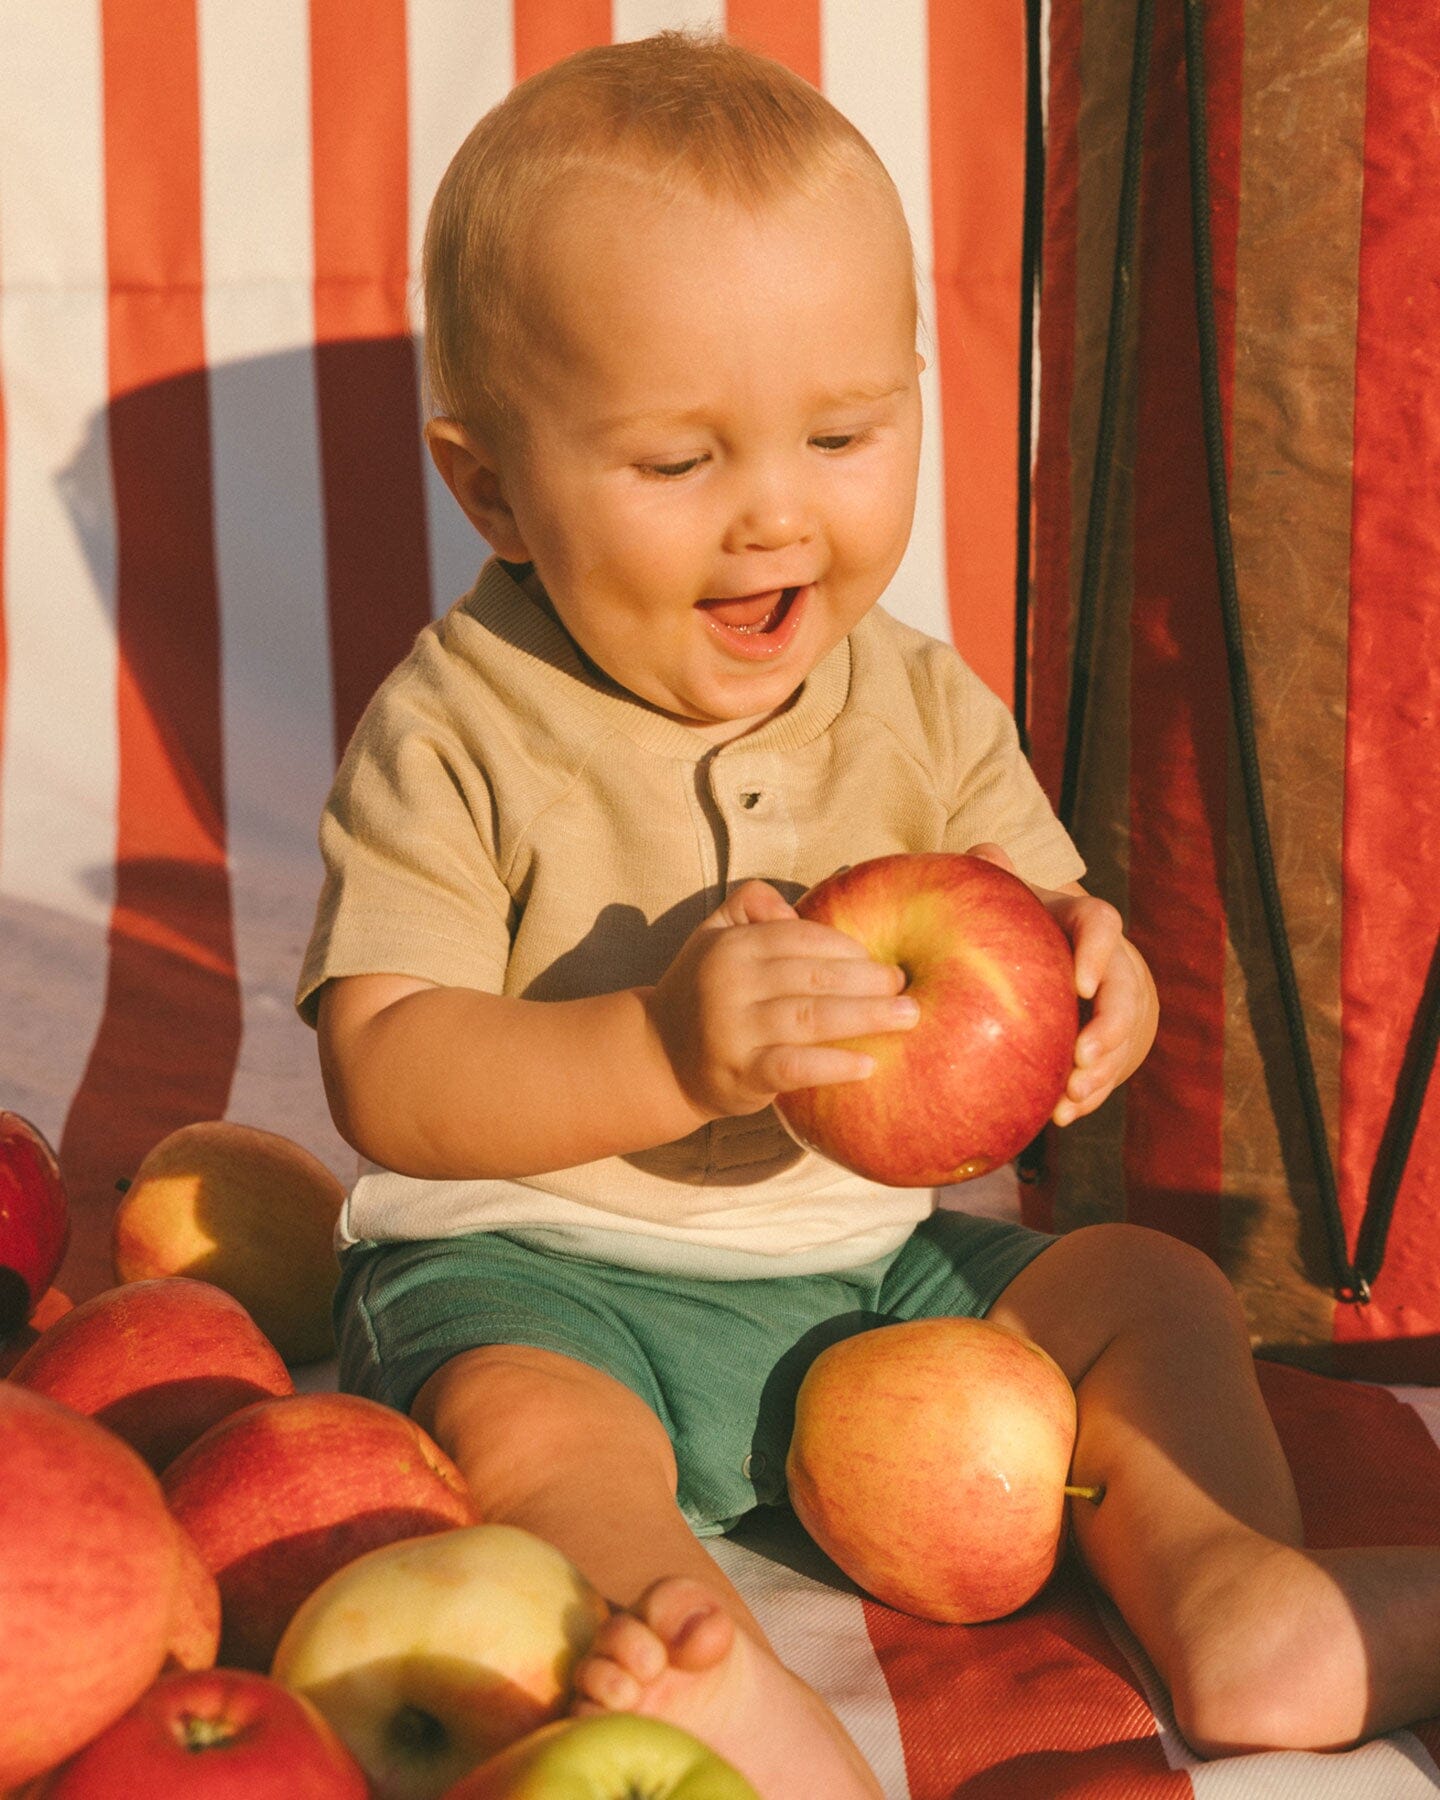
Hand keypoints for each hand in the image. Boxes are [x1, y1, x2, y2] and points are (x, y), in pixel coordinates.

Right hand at [646, 879, 920, 1118]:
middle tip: (906, 987)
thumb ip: (750, 906)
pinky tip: (868, 1064)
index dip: (848, 947)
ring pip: (811, 1018)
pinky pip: (795, 1067)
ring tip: (907, 1017)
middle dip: (869, 980)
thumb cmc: (703, 990)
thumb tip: (797, 907)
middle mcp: (730, 983)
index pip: (802, 937)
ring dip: (866, 1016)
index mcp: (733, 946)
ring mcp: (734, 1030)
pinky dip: (833, 1065)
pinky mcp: (741, 1073)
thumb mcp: (714, 935)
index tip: (882, 959)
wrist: (659, 1057)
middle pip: (815, 976)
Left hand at [967, 843, 1157, 1125]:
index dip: (1096, 952)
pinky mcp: (1112, 1047)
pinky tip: (1059, 1116)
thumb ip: (996, 878)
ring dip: (1100, 1073)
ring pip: (1122, 1041)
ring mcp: (1116, 1008)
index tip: (1080, 983)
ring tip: (1071, 1098)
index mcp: (1082, 922)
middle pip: (1125, 994)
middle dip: (1109, 1029)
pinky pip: (1108, 1073)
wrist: (1054, 958)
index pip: (1101, 926)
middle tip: (1082, 1057)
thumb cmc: (1022, 926)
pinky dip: (1087, 1095)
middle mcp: (1110, 965)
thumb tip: (981, 853)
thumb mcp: (1012, 900)